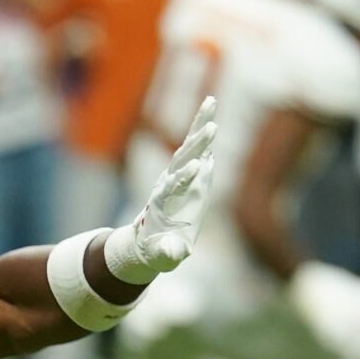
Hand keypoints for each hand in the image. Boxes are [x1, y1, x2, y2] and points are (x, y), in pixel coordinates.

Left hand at [105, 96, 215, 285]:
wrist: (147, 241)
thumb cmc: (159, 250)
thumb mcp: (164, 256)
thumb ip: (168, 253)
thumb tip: (172, 252)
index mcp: (163, 203)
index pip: (174, 186)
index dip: (186, 177)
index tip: (199, 166)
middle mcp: (168, 183)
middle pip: (182, 159)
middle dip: (197, 145)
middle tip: (212, 129)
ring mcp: (175, 175)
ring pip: (187, 147)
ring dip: (200, 127)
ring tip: (211, 102)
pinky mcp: (183, 173)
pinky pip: (194, 150)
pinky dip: (201, 135)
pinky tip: (211, 119)